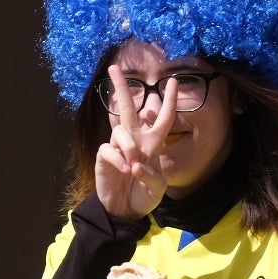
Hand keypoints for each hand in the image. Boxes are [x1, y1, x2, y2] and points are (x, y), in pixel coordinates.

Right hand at [94, 63, 177, 219]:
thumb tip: (135, 163)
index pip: (162, 118)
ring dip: (129, 145)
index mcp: (152, 143)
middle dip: (121, 87)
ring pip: (121, 129)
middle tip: (113, 68)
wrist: (125, 210)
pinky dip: (118, 158)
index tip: (173, 81)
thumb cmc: (144, 195)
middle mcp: (135, 139)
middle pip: (128, 108)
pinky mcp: (104, 156)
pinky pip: (109, 148)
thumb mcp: (158, 187)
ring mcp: (118, 146)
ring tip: (132, 164)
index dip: (169, 100)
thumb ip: (152, 174)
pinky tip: (124, 169)